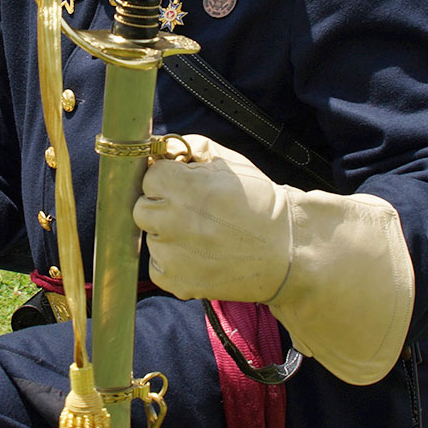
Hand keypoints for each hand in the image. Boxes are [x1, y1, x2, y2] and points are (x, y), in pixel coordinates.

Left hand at [137, 134, 416, 385]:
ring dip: (167, 235)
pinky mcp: (176, 281)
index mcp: (180, 186)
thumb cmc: (258, 201)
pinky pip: (156, 266)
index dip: (169, 179)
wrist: (286, 250)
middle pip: (142, 207)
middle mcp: (170, 220)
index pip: (150, 176)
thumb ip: (190, 148)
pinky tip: (199, 255)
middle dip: (163, 206)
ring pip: (149, 238)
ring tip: (202, 235)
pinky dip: (172, 262)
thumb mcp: (228, 162)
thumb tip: (158, 146)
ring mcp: (170, 253)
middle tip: (192, 212)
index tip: (187, 186)